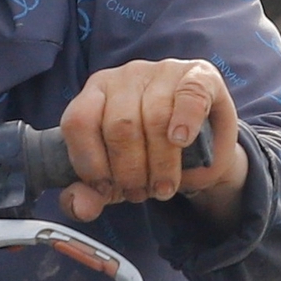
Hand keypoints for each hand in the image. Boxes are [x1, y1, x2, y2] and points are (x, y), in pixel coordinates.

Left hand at [58, 59, 247, 229]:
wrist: (201, 144)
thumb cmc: (150, 154)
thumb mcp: (118, 177)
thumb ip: (92, 194)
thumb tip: (80, 208)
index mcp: (95, 93)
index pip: (78, 122)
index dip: (90, 163)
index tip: (106, 189)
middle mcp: (125, 77)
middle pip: (119, 126)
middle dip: (129, 171)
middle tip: (140, 193)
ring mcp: (162, 72)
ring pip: (155, 117)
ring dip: (160, 162)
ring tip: (164, 186)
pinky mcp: (198, 75)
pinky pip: (190, 95)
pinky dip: (185, 121)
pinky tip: (182, 141)